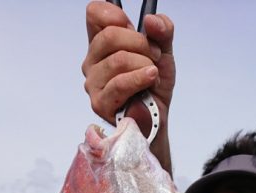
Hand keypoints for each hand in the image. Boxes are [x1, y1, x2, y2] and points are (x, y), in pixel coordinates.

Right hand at [82, 1, 174, 128]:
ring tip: (152, 74)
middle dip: (140, 44)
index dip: (115, 14)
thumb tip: (151, 20)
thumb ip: (162, 30)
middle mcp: (92, 61)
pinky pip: (120, 84)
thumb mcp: (163, 51)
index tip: (132, 25)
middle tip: (154, 56)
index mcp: (102, 43)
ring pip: (118, 60)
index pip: (94, 13)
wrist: (157, 116)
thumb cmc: (153, 85)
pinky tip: (150, 80)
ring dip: (144, 65)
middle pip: (110, 35)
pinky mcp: (100, 103)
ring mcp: (93, 82)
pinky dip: (140, 79)